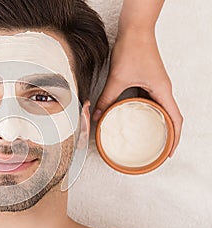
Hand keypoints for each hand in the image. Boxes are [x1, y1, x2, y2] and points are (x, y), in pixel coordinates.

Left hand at [93, 30, 182, 156]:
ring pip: (159, 109)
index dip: (175, 139)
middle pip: (170, 117)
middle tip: (158, 150)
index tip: (169, 153)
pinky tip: (135, 117)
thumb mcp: (118, 78)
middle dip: (167, 135)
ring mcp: (156, 85)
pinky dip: (144, 111)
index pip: (175, 119)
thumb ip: (107, 98)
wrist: (134, 30)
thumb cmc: (133, 49)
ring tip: (147, 138)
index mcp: (162, 91)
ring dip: (156, 123)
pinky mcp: (148, 80)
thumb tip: (96, 115)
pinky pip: (149, 100)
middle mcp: (162, 89)